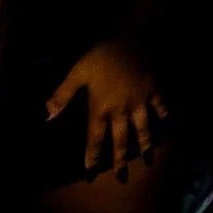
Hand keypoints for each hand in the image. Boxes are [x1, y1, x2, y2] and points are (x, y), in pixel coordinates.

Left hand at [45, 39, 168, 175]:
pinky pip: (159, 105)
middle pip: (120, 139)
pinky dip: (163, 113)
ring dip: (144, 144)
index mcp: (101, 108)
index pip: (95, 138)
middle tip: (121, 176)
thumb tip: (46, 116)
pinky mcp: (152, 89)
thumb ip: (62, 95)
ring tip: (148, 158)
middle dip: (120, 158)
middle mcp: (121, 110)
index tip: (90, 172)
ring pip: (143, 127)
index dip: (92, 155)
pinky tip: (166, 121)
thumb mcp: (77, 73)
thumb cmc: (100, 55)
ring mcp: (139, 101)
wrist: (130, 37)